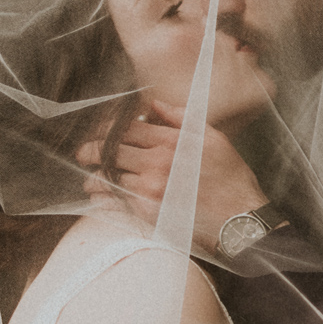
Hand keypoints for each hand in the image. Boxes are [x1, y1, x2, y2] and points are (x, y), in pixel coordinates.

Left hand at [78, 102, 268, 247]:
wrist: (239, 219)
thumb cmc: (231, 179)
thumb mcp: (214, 140)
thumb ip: (182, 118)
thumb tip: (156, 104)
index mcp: (171, 141)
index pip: (126, 127)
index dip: (107, 127)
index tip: (98, 131)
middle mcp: (156, 162)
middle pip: (110, 150)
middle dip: (90, 150)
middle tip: (84, 153)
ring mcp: (149, 187)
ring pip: (107, 177)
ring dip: (94, 177)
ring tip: (91, 179)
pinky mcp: (146, 211)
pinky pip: (114, 202)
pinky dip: (102, 199)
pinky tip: (99, 198)